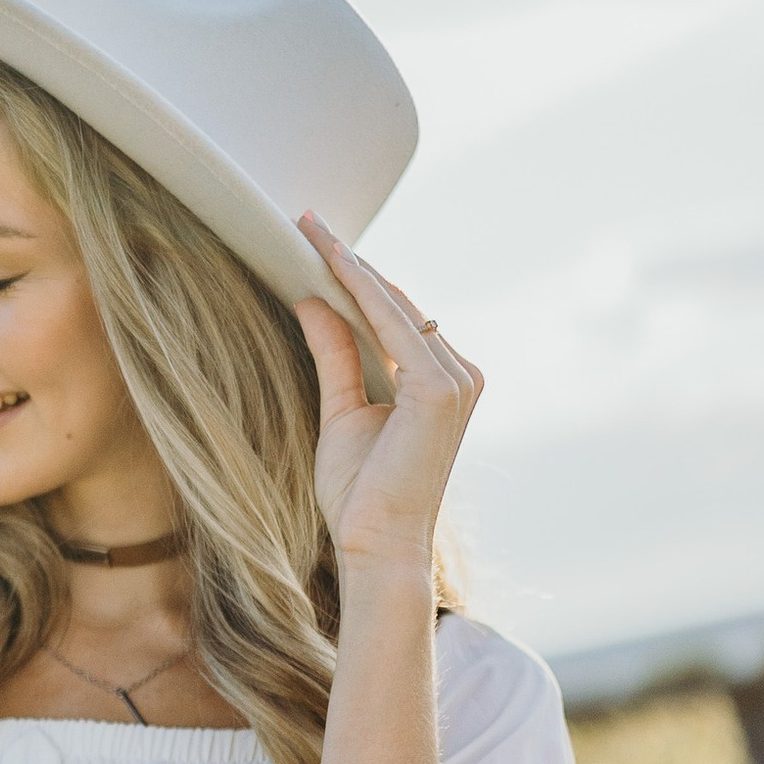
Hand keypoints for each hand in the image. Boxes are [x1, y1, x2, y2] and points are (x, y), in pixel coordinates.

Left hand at [293, 213, 482, 576]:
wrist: (376, 544)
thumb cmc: (361, 495)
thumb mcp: (342, 411)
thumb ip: (335, 355)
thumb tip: (310, 300)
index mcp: (441, 381)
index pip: (395, 316)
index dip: (355, 278)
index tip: (315, 241)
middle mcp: (458, 374)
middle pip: (397, 303)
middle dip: (350, 262)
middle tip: (305, 219)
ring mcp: (456, 379)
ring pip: (395, 305)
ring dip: (352, 266)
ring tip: (310, 230)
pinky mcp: (441, 388)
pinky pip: (393, 324)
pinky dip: (360, 290)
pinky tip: (330, 262)